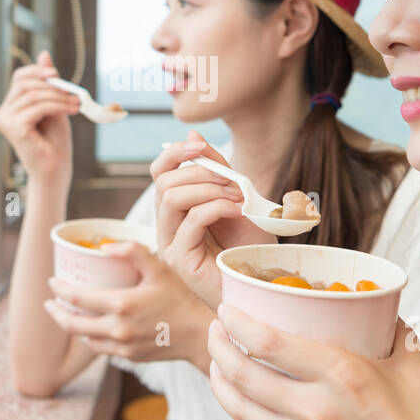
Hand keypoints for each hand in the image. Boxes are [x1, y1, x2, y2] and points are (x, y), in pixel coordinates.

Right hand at [0, 50, 79, 186]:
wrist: (55, 169)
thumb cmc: (54, 141)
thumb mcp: (53, 104)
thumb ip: (48, 83)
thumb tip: (44, 54)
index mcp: (10, 107)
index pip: (19, 78)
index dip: (37, 72)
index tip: (57, 75)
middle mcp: (4, 113)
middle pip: (25, 85)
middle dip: (52, 86)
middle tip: (73, 92)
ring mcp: (6, 121)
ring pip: (33, 96)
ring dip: (58, 97)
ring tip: (76, 103)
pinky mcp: (14, 129)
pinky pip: (38, 108)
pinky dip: (57, 106)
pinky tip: (71, 110)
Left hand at [42, 241, 212, 369]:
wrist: (199, 334)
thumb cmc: (180, 297)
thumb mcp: (159, 268)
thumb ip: (133, 251)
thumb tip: (105, 246)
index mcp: (121, 304)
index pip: (77, 298)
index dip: (60, 290)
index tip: (53, 282)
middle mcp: (117, 328)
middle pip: (73, 323)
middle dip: (56, 312)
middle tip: (50, 303)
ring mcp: (122, 346)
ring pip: (85, 338)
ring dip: (71, 326)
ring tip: (66, 314)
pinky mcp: (129, 357)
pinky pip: (100, 348)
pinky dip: (89, 338)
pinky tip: (89, 329)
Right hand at [151, 130, 274, 309]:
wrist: (261, 283)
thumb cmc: (248, 247)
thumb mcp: (235, 198)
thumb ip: (216, 169)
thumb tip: (192, 135)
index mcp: (175, 211)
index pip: (159, 173)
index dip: (174, 153)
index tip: (199, 147)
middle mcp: (166, 227)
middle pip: (163, 182)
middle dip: (200, 173)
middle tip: (232, 180)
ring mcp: (170, 245)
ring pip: (171, 198)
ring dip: (208, 189)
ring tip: (236, 196)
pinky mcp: (181, 260)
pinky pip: (190, 220)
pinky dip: (216, 207)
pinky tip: (237, 210)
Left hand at [206, 306, 419, 419]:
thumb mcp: (415, 367)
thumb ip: (392, 330)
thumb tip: (377, 306)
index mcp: (343, 374)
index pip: (269, 342)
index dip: (237, 322)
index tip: (227, 308)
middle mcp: (318, 409)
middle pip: (243, 374)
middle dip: (218, 346)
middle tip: (215, 330)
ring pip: (243, 409)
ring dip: (220, 381)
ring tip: (217, 363)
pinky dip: (251, 411)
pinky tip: (251, 399)